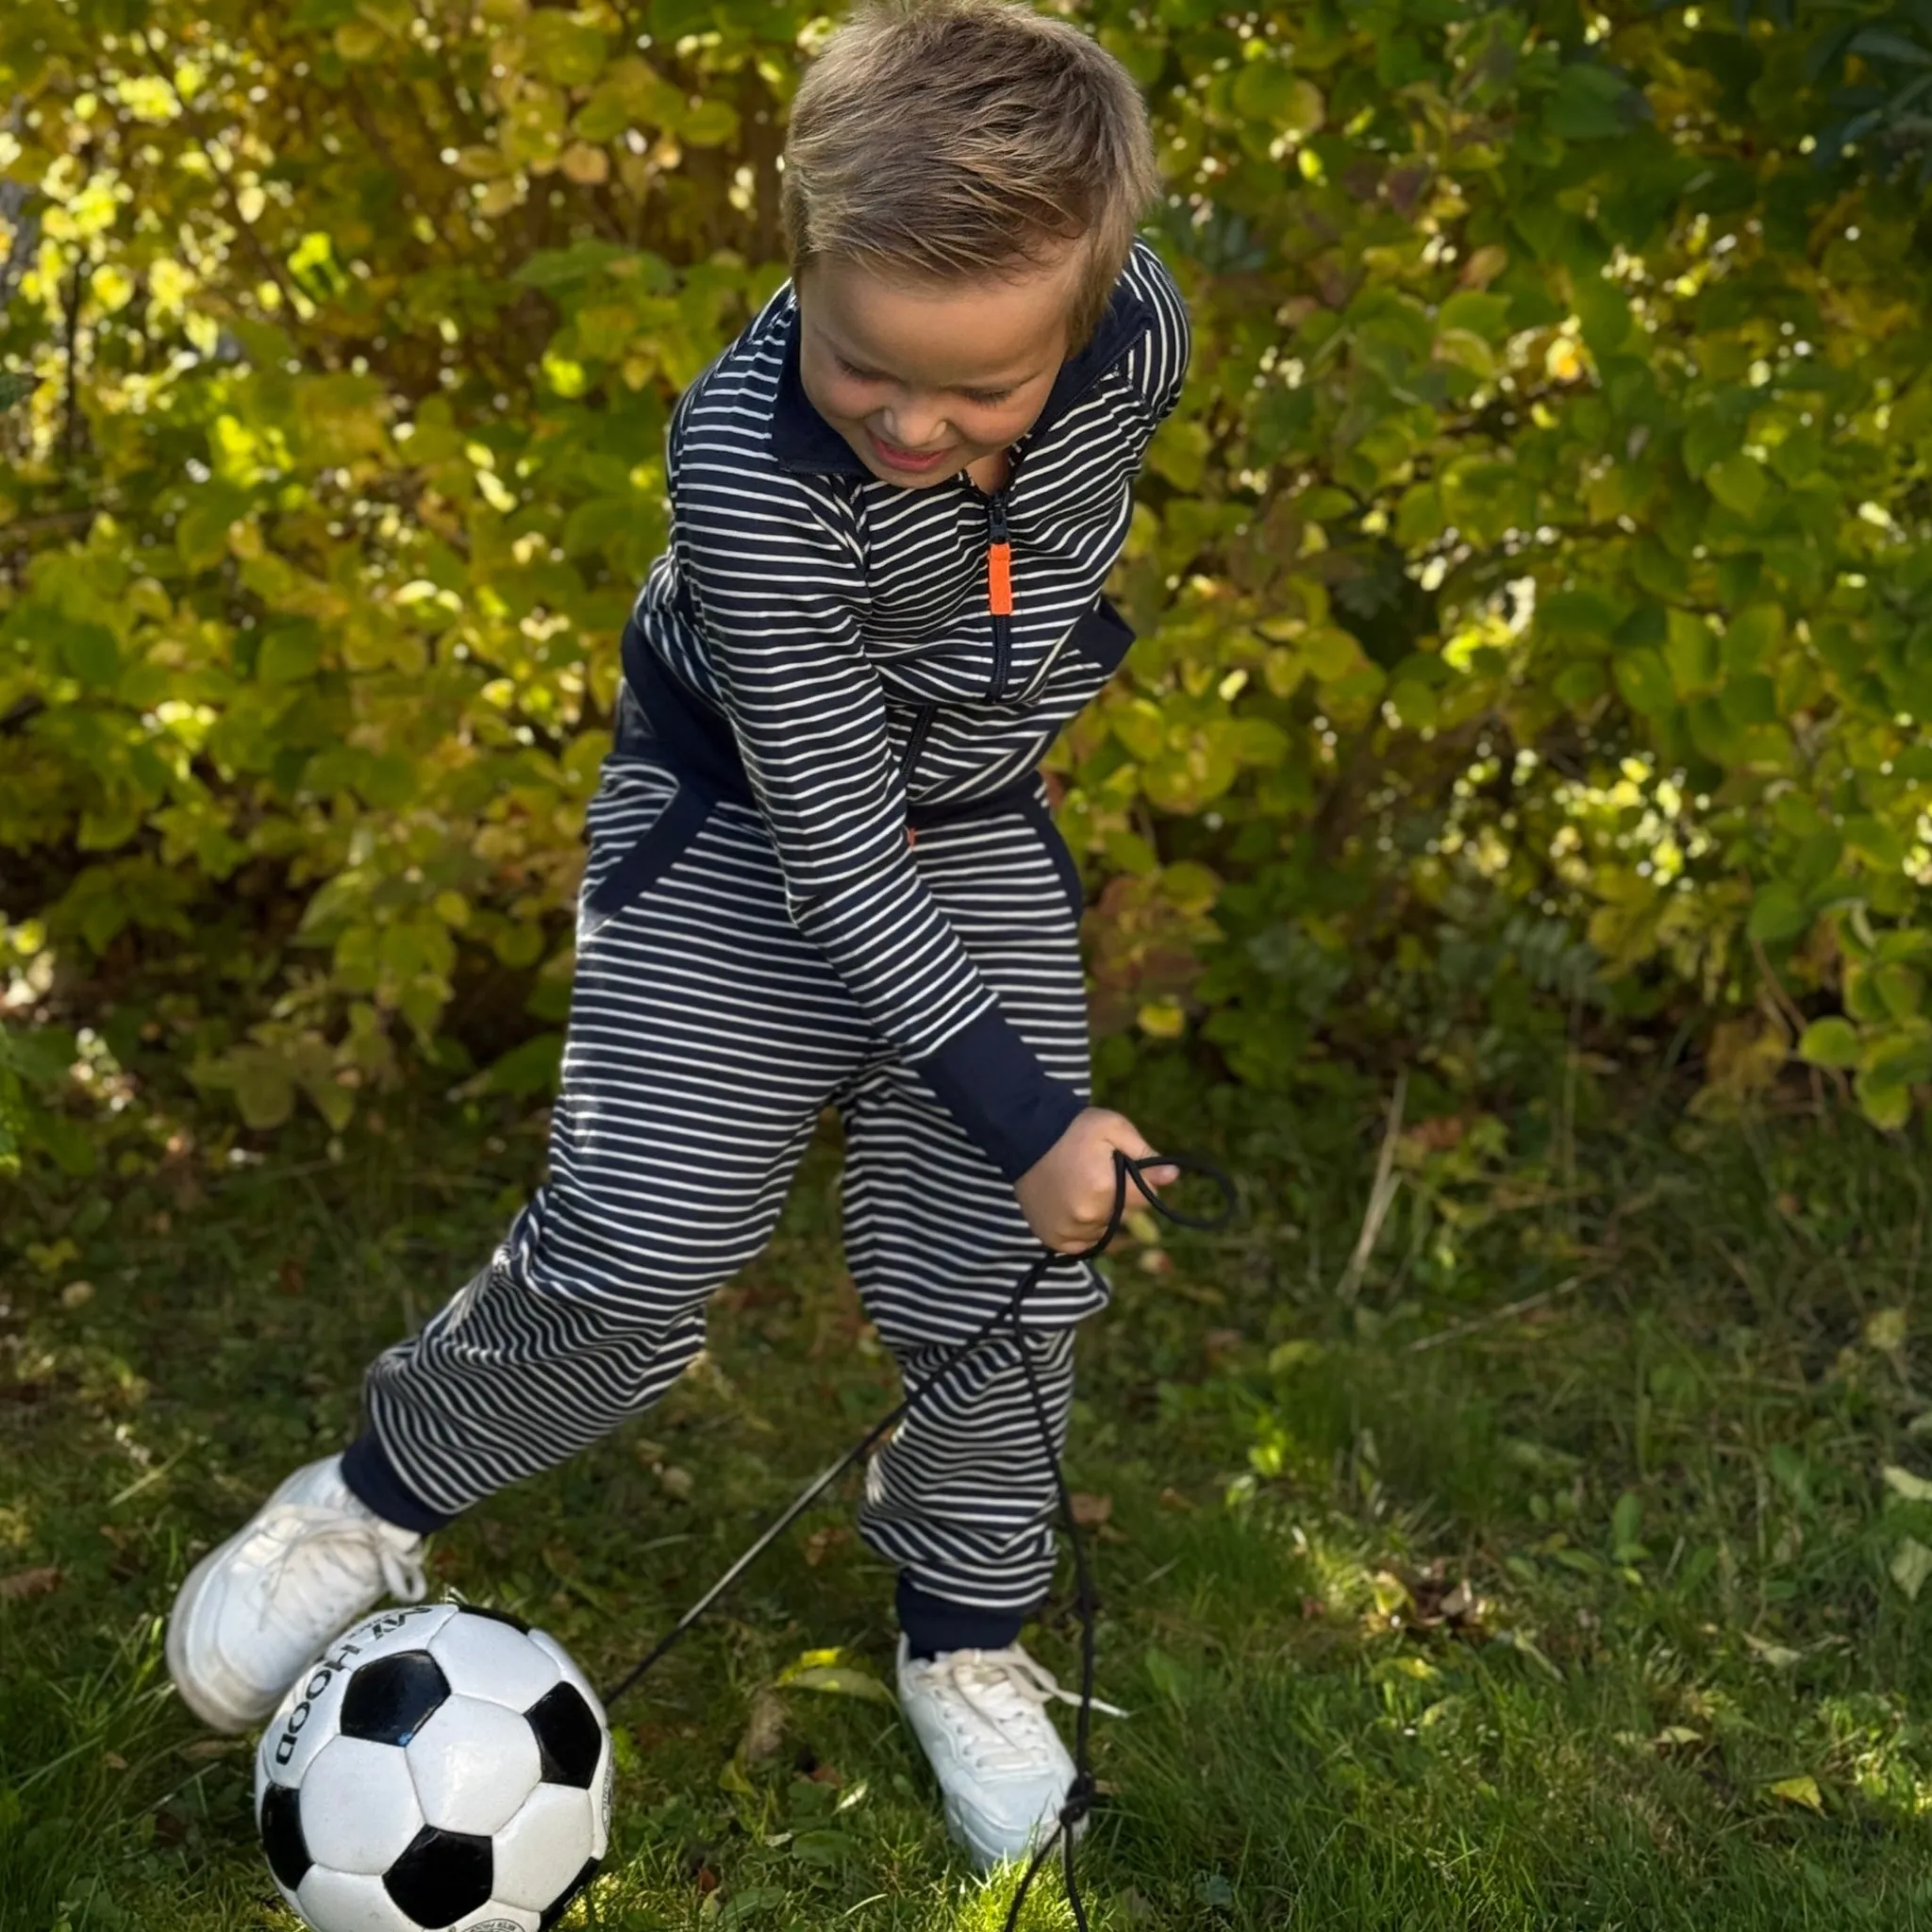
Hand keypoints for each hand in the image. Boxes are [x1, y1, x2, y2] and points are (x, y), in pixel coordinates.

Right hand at [1015, 1108, 1176, 1254]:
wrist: (1026, 1135)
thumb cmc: (1073, 1129)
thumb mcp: (1113, 1128)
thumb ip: (1144, 1153)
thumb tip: (1173, 1176)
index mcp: (1105, 1188)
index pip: (1145, 1199)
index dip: (1138, 1181)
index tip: (1120, 1166)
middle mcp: (1086, 1215)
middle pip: (1125, 1217)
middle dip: (1119, 1197)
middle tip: (1096, 1174)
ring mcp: (1067, 1230)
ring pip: (1104, 1231)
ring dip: (1101, 1215)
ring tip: (1081, 1188)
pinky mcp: (1051, 1238)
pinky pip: (1082, 1244)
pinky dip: (1083, 1230)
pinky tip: (1074, 1206)